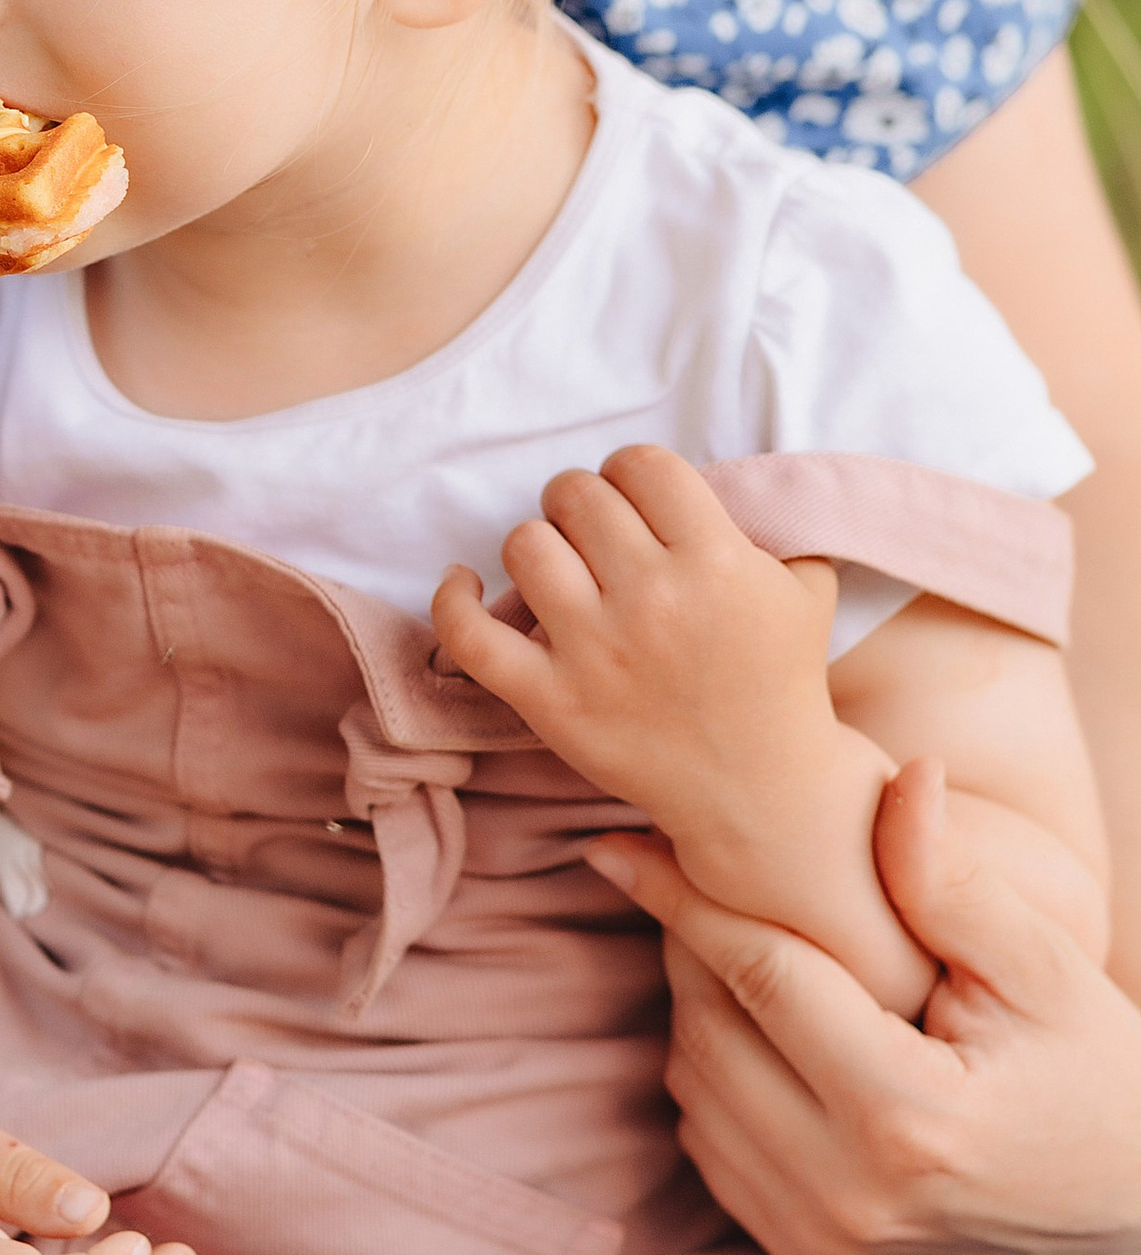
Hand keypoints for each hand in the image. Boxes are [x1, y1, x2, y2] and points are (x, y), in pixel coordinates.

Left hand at [431, 446, 922, 997]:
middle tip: (595, 537)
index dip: (630, 473)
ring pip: (525, 545)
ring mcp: (595, 651)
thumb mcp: (802, 588)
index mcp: (717, 562)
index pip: (641, 465)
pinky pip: (469, 634)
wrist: (759, 789)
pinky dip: (452, 599)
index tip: (634, 501)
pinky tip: (463, 582)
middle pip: (577, 496)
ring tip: (560, 570)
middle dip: (581, 505)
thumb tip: (712, 476)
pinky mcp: (550, 700)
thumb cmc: (779, 680)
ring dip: (538, 546)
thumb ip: (767, 522)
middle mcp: (652, 599)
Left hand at [595, 759, 1140, 1254]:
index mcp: (907, 1116)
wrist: (1126, 1214)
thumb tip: (902, 775)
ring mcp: (821, 1238)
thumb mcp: (1044, 968)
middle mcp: (848, 1192)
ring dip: (697, 1009)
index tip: (623, 843)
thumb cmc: (1093, 1074)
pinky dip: (713, 1079)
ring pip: (694, 1090)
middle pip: (709, 1031)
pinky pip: (710, 1148)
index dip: (688, 898)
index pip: (760, 977)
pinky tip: (759, 1032)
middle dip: (689, 946)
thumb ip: (955, 880)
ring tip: (740, 950)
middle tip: (697, 882)